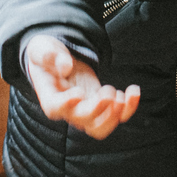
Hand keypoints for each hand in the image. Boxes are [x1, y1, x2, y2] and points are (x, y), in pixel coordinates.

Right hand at [25, 35, 139, 139]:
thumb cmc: (46, 53)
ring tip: (121, 95)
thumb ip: (49, 55)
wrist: (57, 59)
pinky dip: (129, 108)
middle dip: (99, 109)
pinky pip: (116, 116)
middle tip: (108, 90)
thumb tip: (66, 66)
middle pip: (82, 121)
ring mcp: (84, 110)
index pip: (55, 108)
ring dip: (114, 116)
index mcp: (49, 95)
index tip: (79, 93)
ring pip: (100, 128)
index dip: (67, 104)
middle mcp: (67, 109)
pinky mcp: (100, 105)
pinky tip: (133, 90)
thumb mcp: (42, 48)